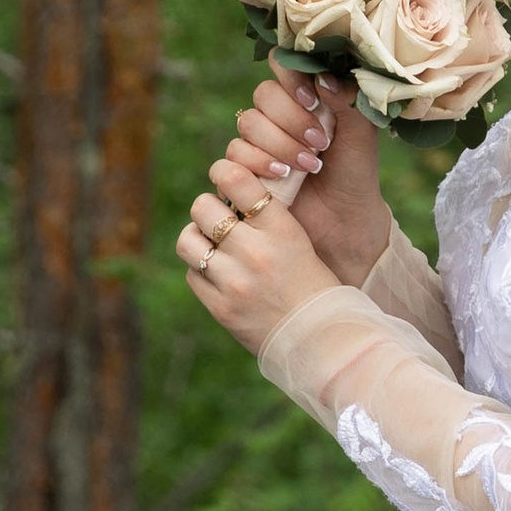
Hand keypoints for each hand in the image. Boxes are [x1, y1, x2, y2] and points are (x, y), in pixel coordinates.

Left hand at [176, 167, 332, 354]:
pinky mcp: (221, 308)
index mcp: (281, 228)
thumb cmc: (311, 282)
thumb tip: (227, 193)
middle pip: (202, 208)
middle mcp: (255, 251)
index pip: (236, 179)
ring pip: (188, 241)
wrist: (321, 337)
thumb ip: (264, 218)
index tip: (225, 178)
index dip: (223, 173)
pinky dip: (201, 270)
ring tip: (212, 246)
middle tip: (219, 219)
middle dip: (207, 210)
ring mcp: (235, 282)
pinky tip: (220, 275)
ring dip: (196, 239)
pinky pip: (192, 274)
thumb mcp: (297, 239)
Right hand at [214, 72, 388, 287]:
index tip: (313, 101)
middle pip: (263, 95)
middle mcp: (277, 116)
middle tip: (320, 143)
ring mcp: (257, 143)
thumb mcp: (361, 135)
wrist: (345, 221)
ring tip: (310, 165)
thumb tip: (324, 77)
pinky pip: (234, 155)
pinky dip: (259, 163)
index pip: (283, 66)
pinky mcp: (243, 171)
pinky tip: (283, 175)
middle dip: (291, 118)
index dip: (292, 79)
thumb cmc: (355, 174)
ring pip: (248, 124)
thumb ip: (348, 101)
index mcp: (304, 98)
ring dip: (279, 144)